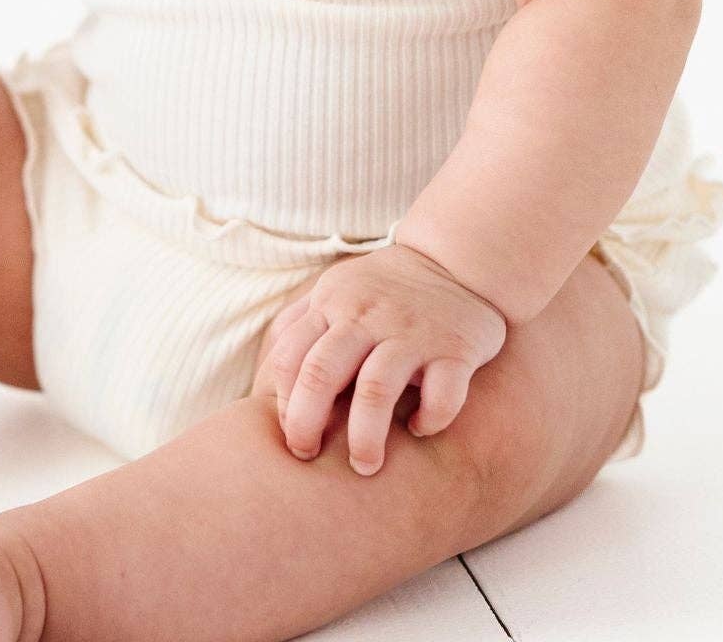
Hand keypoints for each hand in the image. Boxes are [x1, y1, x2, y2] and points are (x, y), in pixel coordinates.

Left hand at [252, 243, 507, 475]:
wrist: (456, 258)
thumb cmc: (385, 287)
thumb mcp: (336, 289)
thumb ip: (300, 322)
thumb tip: (266, 374)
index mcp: (334, 304)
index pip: (291, 357)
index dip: (284, 403)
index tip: (293, 435)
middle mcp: (368, 316)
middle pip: (321, 373)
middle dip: (306, 424)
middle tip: (308, 456)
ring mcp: (412, 332)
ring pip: (375, 389)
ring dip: (364, 438)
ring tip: (364, 464)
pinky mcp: (456, 349)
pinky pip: (442, 394)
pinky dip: (430, 420)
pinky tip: (421, 428)